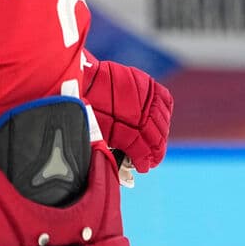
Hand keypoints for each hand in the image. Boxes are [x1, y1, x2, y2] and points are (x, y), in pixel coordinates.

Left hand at [82, 58, 172, 173]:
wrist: (79, 78)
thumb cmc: (84, 107)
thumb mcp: (98, 133)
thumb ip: (116, 147)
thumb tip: (131, 161)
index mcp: (126, 127)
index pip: (142, 150)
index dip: (144, 161)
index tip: (143, 167)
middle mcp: (140, 111)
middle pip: (157, 138)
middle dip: (154, 151)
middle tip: (150, 159)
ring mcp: (146, 96)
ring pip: (163, 121)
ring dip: (160, 134)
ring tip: (155, 142)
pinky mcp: (147, 83)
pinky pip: (165, 101)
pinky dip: (164, 113)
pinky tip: (159, 121)